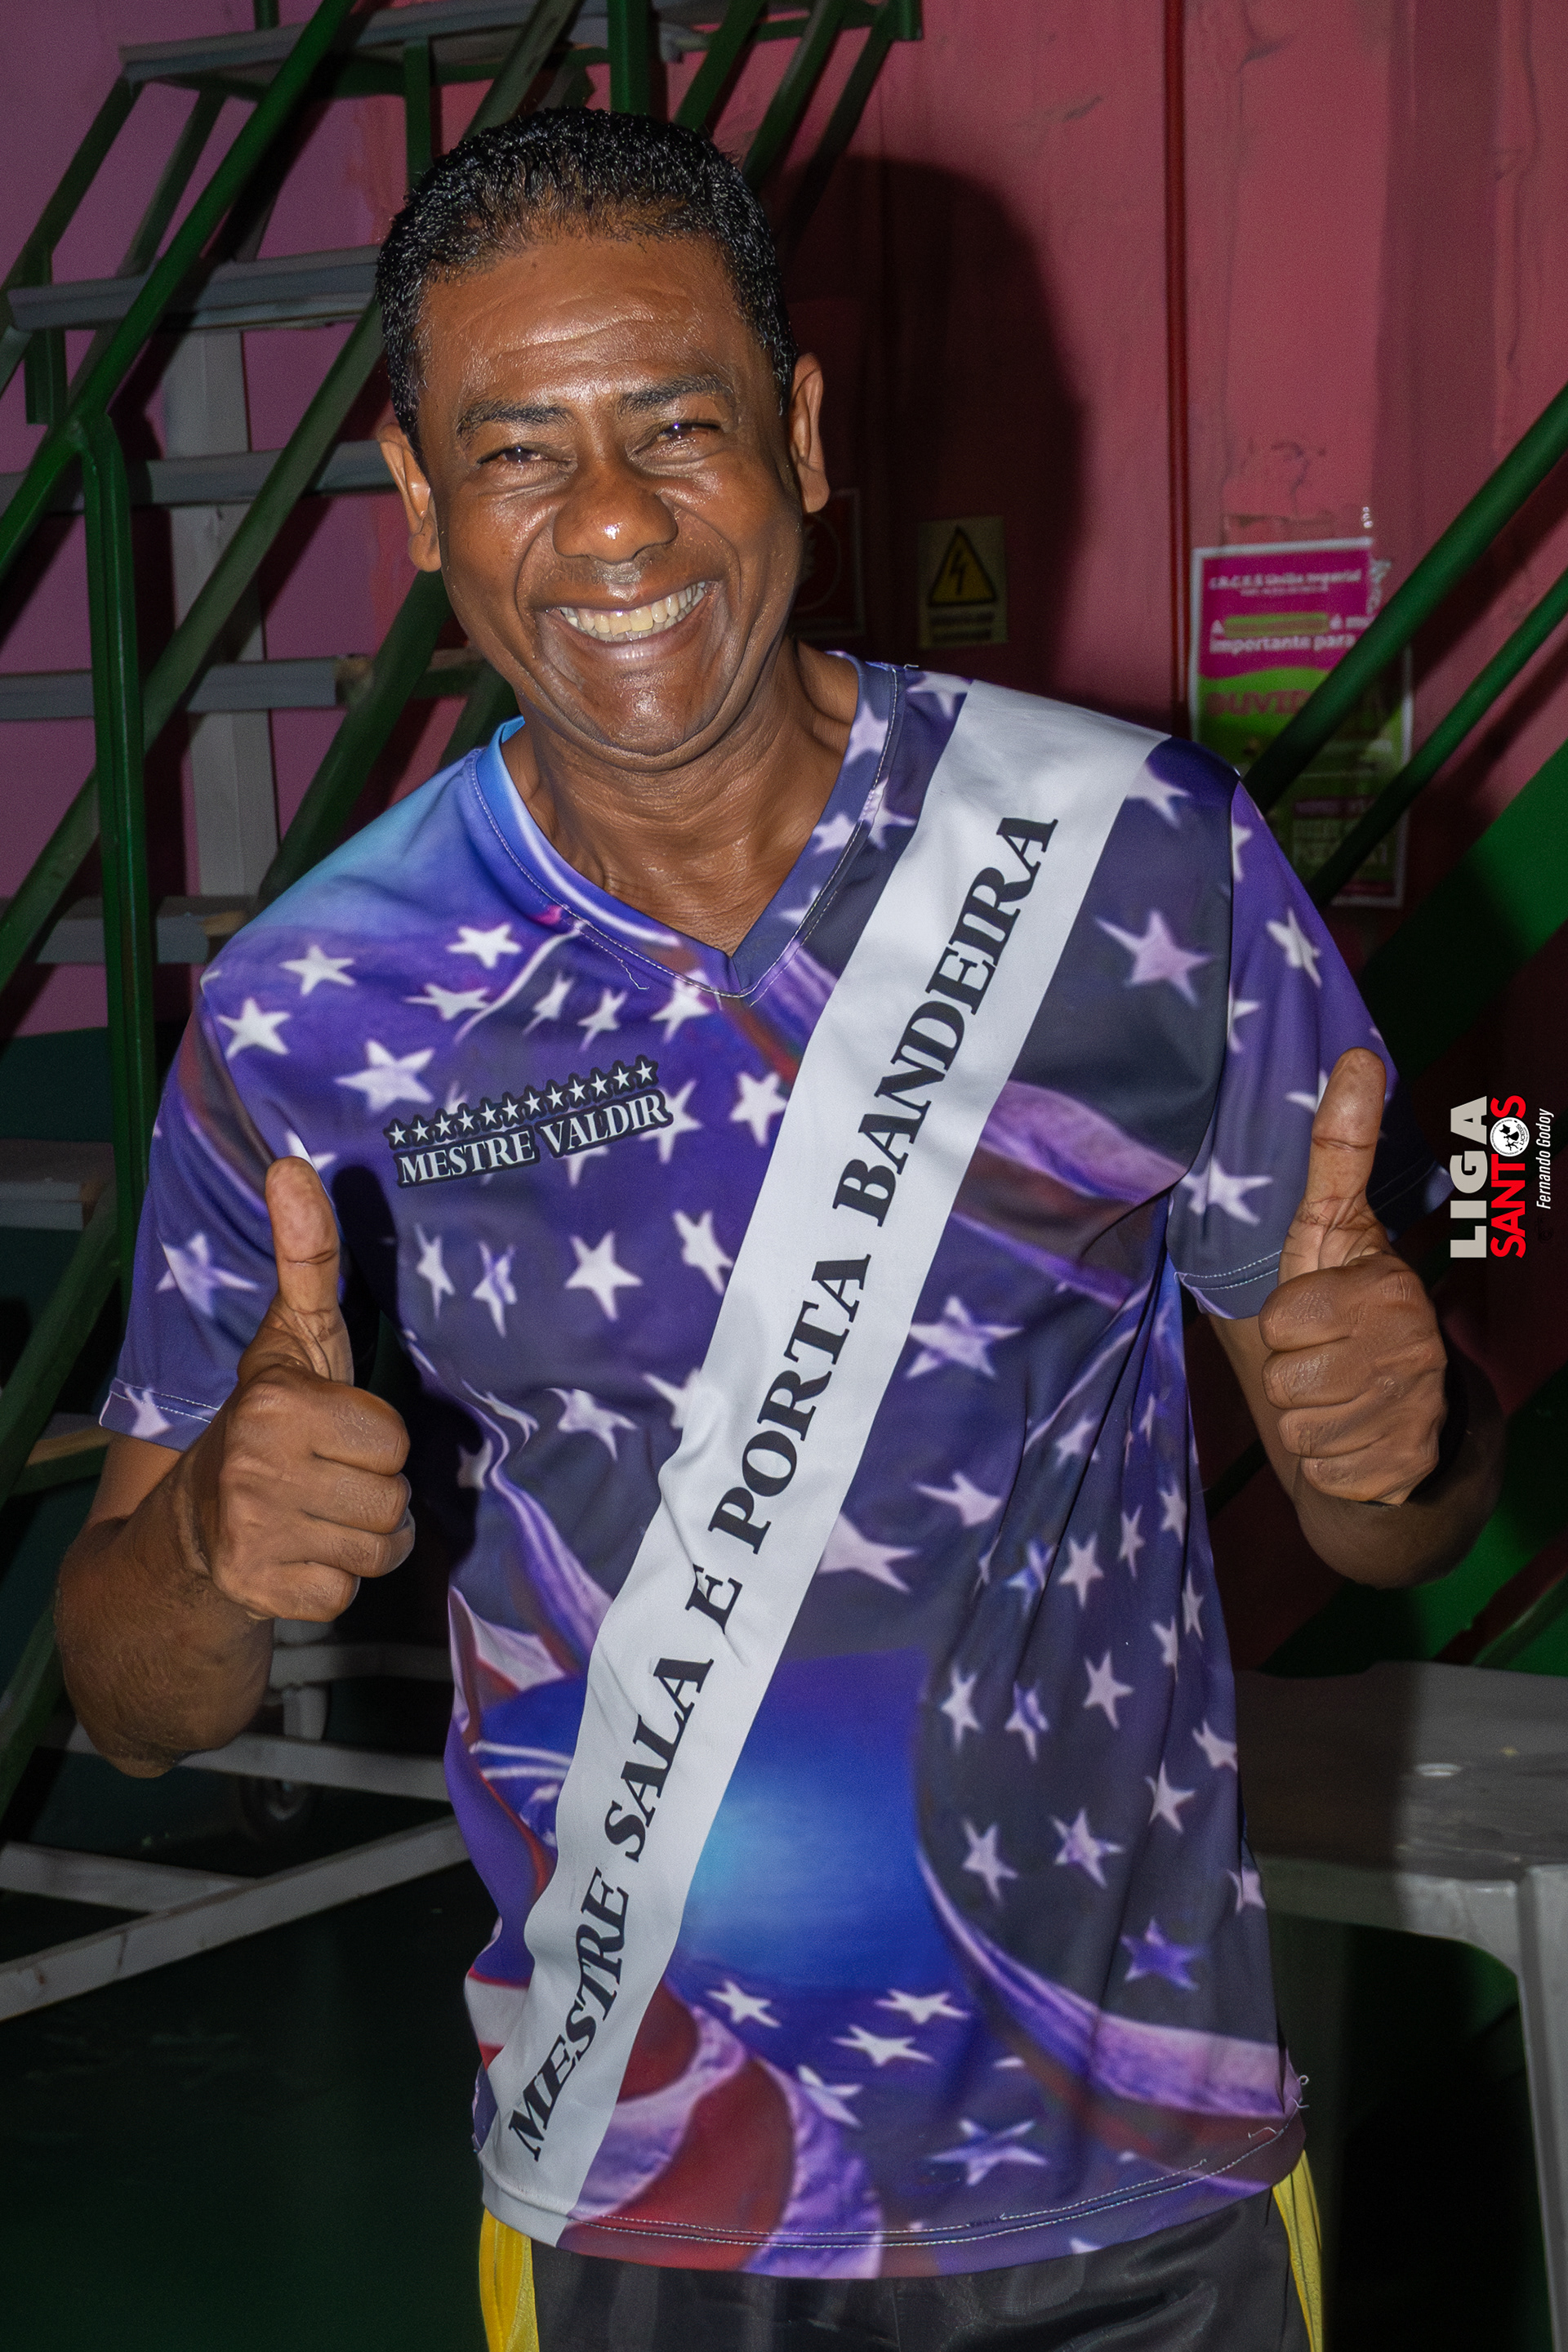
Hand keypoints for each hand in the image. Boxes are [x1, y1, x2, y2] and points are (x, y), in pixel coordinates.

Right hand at [177, 1157, 412, 1621]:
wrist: (192, 1524)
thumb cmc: (270, 1419)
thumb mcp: (294, 1336)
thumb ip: (306, 1256)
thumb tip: (293, 1164)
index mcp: (277, 1403)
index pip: (392, 1439)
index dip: (374, 1441)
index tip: (332, 1434)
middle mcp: (257, 1469)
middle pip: (391, 1499)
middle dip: (372, 1494)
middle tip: (324, 1479)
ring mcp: (253, 1536)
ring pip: (379, 1549)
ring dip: (360, 1539)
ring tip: (316, 1515)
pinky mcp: (260, 1592)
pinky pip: (348, 1593)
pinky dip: (332, 1582)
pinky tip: (298, 1555)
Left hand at [1257, 1048, 1446, 1505]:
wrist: (1395, 1416)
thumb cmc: (1343, 1309)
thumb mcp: (1331, 1227)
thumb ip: (1340, 1149)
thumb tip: (1355, 1053)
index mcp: (1387, 1286)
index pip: (1286, 1317)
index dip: (1284, 1320)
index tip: (1312, 1312)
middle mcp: (1412, 1346)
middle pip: (1286, 1377)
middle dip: (1289, 1372)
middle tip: (1320, 1357)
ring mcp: (1413, 1410)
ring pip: (1300, 1427)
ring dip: (1305, 1418)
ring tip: (1334, 1395)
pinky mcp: (1405, 1466)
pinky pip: (1323, 1470)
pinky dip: (1327, 1461)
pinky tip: (1352, 1437)